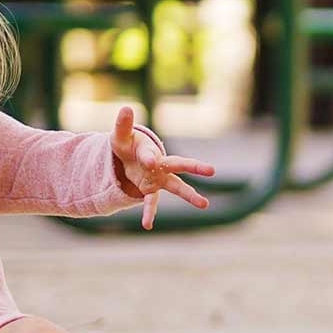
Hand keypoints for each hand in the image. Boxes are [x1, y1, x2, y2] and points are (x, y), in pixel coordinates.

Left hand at [112, 108, 215, 229]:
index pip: (151, 154)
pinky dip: (149, 213)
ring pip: (177, 187)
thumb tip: (126, 107)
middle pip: (180, 165)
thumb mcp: (120, 136)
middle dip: (195, 167)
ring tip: (205, 204)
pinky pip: (152, 203)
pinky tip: (146, 225)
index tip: (149, 162)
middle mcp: (160, 165)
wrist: (126, 158)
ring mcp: (158, 179)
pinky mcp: (151, 190)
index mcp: (151, 151)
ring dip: (190, 195)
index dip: (149, 158)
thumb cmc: (126, 145)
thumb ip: (122, 125)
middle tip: (212, 170)